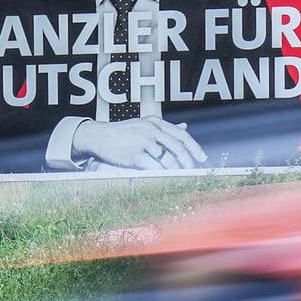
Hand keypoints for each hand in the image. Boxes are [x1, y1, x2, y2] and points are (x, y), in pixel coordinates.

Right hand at [71, 118, 205, 169]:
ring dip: (176, 169)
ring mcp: (142, 141)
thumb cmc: (123, 132)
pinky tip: (166, 178)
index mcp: (155, 122)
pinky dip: (162, 173)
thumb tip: (185, 127)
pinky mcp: (134, 154)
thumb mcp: (144, 124)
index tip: (202, 158)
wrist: (98, 136)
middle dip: (188, 161)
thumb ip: (164, 128)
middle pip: (177, 147)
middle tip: (193, 171)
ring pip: (167, 158)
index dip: (194, 147)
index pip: (181, 135)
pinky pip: (154, 167)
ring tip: (181, 177)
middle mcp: (151, 130)